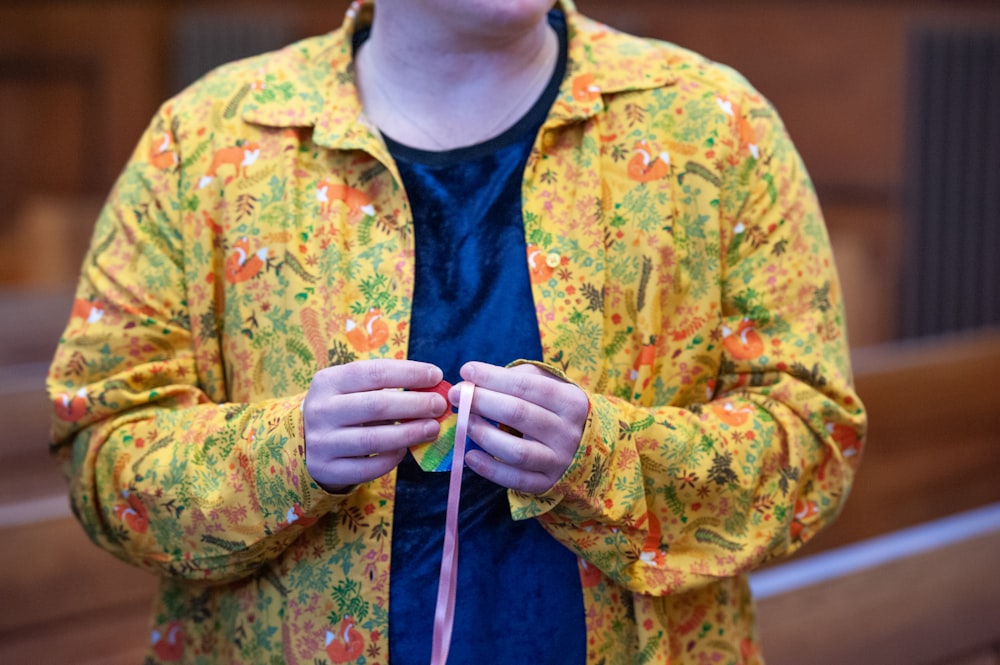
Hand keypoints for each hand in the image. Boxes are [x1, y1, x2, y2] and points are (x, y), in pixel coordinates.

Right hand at [303, 359, 447, 492]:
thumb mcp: (354, 389)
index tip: (436, 375)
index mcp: (328, 381)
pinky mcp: (326, 469)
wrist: (305, 440)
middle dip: (414, 404)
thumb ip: (386, 386)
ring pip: (372, 439)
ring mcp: (321, 442)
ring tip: (432, 428)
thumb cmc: (343, 407)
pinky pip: (366, 468)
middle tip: (439, 405)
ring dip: (409, 433)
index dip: (408, 373)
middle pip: (375, 405)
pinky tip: (404, 450)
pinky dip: (391, 459)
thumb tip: (432, 388)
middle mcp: (320, 410)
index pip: (373, 372)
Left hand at [453, 362, 588, 494]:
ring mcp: (558, 461)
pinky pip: (514, 479)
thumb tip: (479, 378)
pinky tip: (469, 455)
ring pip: (516, 451)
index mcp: (570, 402)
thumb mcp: (549, 386)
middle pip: (518, 414)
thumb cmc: (555, 409)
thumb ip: (520, 377)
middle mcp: (567, 432)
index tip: (467, 371)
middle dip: (482, 402)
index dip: (493, 377)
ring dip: (484, 435)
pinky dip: (488, 469)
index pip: (526, 385)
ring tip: (465, 423)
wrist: (584, 447)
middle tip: (456, 395)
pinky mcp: (546, 483)